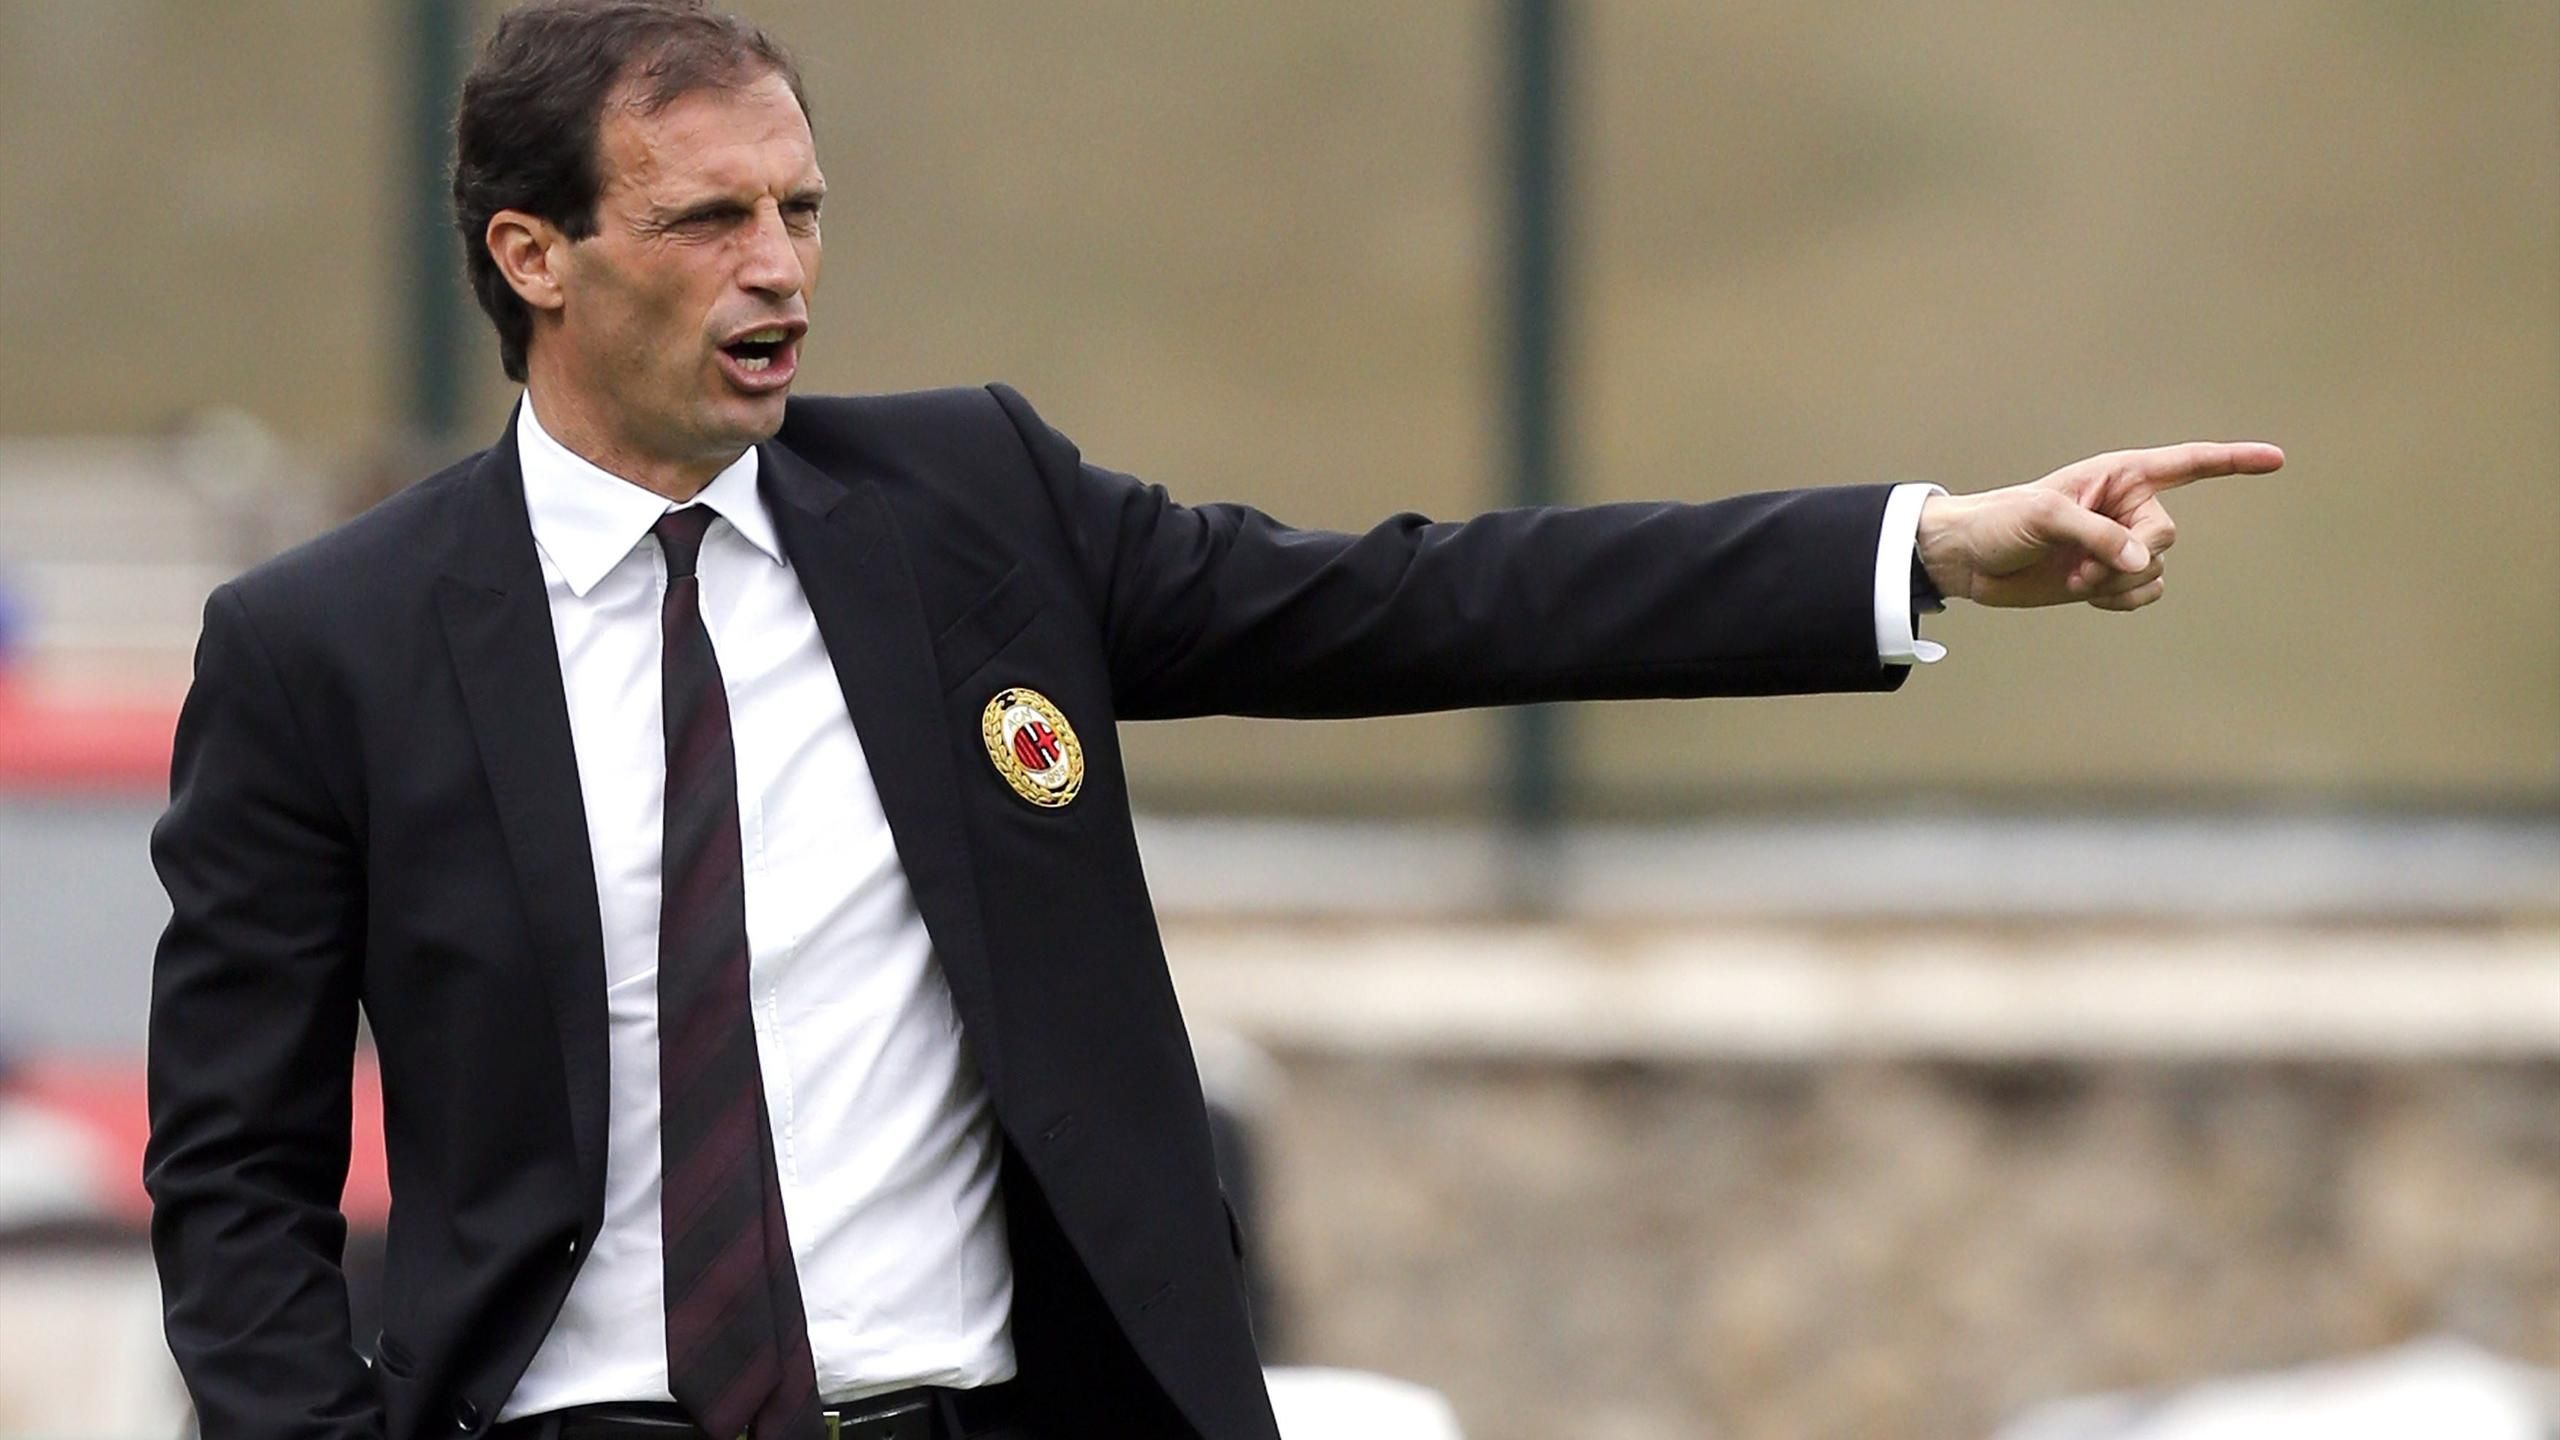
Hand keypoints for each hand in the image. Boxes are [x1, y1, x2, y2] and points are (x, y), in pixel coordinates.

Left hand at [1915, 441, 2283, 610]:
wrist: (1969, 559)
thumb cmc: (2000, 522)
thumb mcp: (2044, 517)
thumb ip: (2099, 536)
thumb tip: (2142, 564)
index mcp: (2120, 475)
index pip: (2188, 464)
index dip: (2233, 461)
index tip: (2275, 459)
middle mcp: (2127, 508)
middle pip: (2165, 537)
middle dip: (2129, 558)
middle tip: (2082, 564)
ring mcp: (2118, 545)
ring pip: (2154, 571)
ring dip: (2117, 584)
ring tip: (2073, 577)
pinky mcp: (2108, 578)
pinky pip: (2143, 593)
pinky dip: (2118, 600)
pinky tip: (2084, 593)